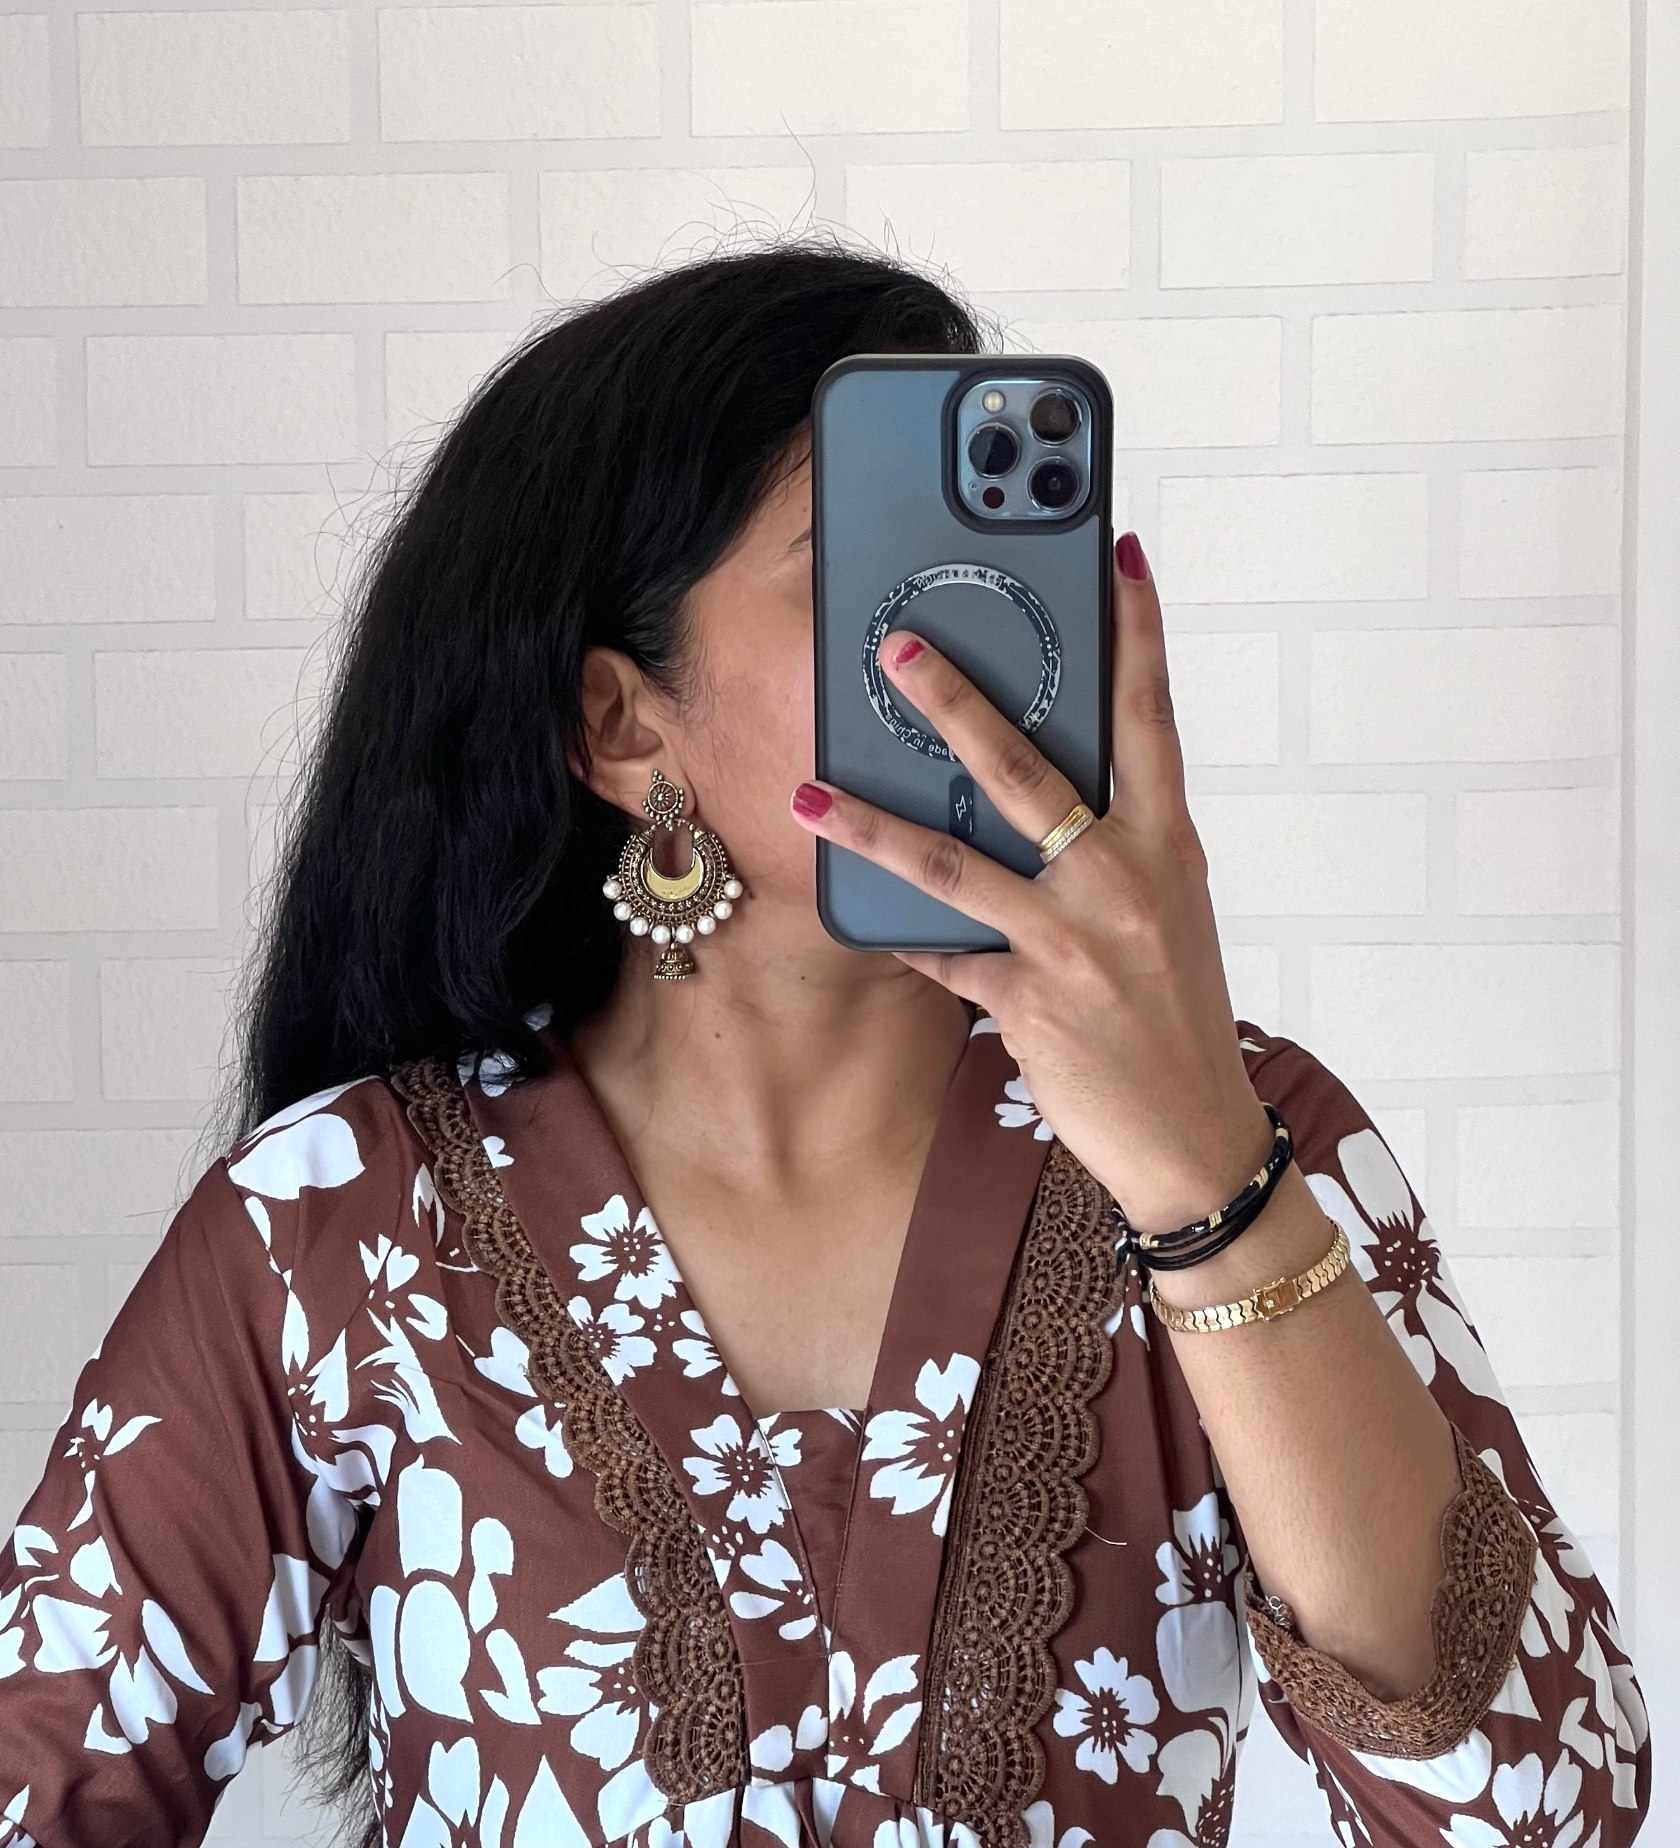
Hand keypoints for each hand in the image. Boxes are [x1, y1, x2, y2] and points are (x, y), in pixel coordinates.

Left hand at [790, 529, 1273, 1237]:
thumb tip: (1044, 790)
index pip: (1152, 719)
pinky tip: (848, 913)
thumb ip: (1113, 845)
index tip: (1121, 555)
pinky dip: (898, 937)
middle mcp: (1123, 880)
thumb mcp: (1165, 912)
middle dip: (958, 704)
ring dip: (875, 824)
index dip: (1138, 634)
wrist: (1193, 1135)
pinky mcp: (1031, 1003)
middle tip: (898, 647)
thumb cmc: (1173, 1014)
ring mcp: (1075, 943)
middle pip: (1031, 771)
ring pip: (958, 864)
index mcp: (1166, 844)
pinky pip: (944, 957)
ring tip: (811, 794)